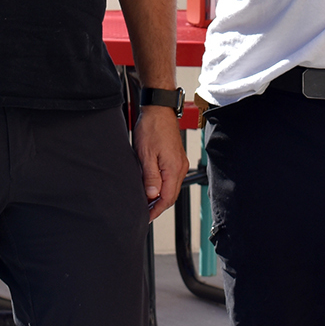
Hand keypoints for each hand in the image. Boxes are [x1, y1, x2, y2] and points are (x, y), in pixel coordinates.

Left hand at [134, 104, 187, 220]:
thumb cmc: (152, 127)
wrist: (159, 109)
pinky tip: (152, 186)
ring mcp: (180, 162)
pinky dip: (162, 186)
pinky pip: (171, 178)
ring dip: (160, 196)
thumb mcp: (145, 154)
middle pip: (171, 195)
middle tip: (144, 212)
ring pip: (171, 187)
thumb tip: (152, 195)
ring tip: (146, 201)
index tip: (146, 216)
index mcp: (174, 169)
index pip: (167, 198)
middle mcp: (180, 167)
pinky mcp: (176, 158)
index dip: (156, 210)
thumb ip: (150, 177)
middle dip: (158, 205)